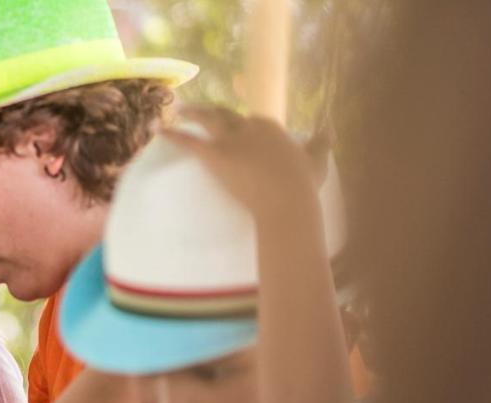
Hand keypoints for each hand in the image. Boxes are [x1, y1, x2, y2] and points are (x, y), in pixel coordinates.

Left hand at [164, 106, 327, 223]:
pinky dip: (173, 135)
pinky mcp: (216, 156)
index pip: (248, 120)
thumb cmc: (303, 187)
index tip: (230, 125)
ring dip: (191, 113)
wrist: (287, 203)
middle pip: (225, 115)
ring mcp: (231, 141)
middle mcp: (249, 128)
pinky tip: (160, 130)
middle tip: (196, 110)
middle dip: (210, 112)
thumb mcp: (317, 161)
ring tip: (177, 110)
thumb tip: (330, 127)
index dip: (238, 123)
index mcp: (269, 126)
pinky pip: (190, 141)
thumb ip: (321, 143)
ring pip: (207, 120)